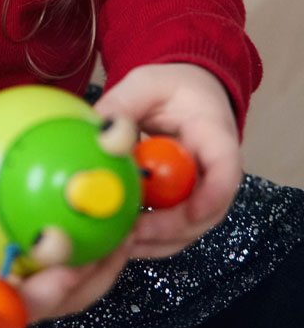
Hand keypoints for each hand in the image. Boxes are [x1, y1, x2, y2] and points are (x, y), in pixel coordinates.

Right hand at [0, 139, 129, 324]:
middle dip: (91, 277)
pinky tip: (116, 203)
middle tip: (110, 242)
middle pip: (62, 299)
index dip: (47, 292)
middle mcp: (16, 297)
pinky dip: (102, 237)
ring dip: (108, 259)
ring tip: (128, 224)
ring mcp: (37, 284)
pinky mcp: (51, 267)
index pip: (19, 304)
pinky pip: (84, 258)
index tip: (60, 264)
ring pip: (82, 284)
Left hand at [95, 63, 242, 258]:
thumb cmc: (170, 88)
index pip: (226, 171)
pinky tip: (117, 240)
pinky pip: (169, 229)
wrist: (184, 95)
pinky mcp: (180, 204)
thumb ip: (122, 106)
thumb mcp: (145, 84)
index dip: (211, 196)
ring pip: (187, 229)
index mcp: (215, 136)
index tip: (191, 213)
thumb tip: (101, 134)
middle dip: (170, 228)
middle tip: (133, 234)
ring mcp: (200, 192)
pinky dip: (146, 237)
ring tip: (119, 243)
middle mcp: (214, 172)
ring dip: (155, 240)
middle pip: (206, 212)